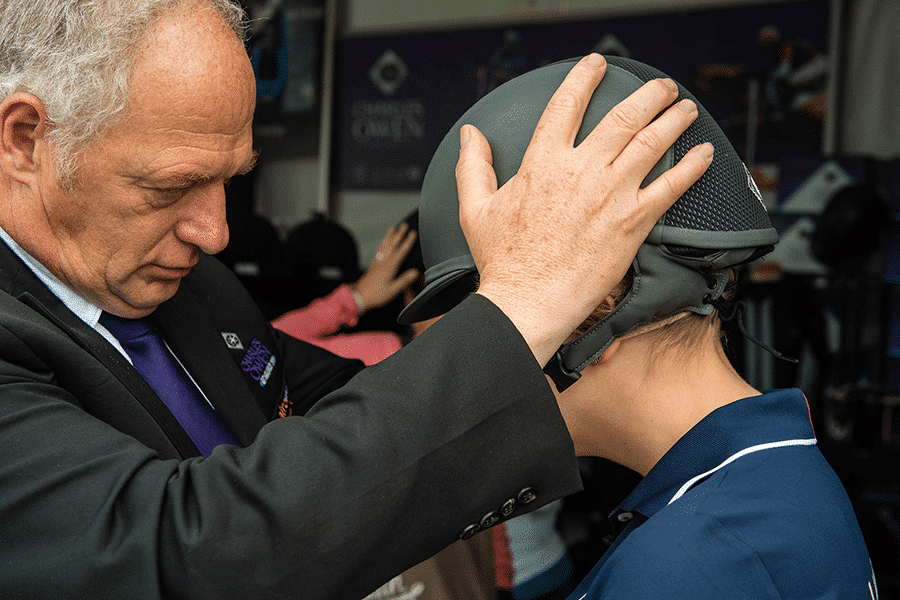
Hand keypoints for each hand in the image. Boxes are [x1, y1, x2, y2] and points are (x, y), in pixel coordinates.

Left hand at [351, 223, 419, 312]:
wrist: (359, 297)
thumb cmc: (376, 295)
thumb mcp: (393, 290)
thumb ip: (404, 280)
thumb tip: (415, 272)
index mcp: (389, 267)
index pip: (401, 251)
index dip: (407, 242)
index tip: (413, 233)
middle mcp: (383, 262)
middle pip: (392, 245)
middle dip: (399, 234)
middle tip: (403, 225)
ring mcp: (377, 263)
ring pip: (384, 246)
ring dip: (389, 236)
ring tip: (392, 228)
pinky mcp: (372, 266)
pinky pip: (378, 251)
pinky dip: (381, 245)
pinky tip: (381, 243)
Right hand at [456, 53, 713, 364]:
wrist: (529, 301)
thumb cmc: (504, 261)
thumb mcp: (476, 208)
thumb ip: (473, 166)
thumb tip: (471, 136)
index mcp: (543, 163)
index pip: (566, 106)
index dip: (583, 79)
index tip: (596, 66)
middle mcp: (582, 171)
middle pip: (623, 117)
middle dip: (647, 95)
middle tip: (660, 87)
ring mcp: (611, 194)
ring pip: (651, 142)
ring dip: (673, 119)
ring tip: (685, 108)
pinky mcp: (633, 222)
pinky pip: (670, 186)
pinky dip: (690, 167)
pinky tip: (703, 153)